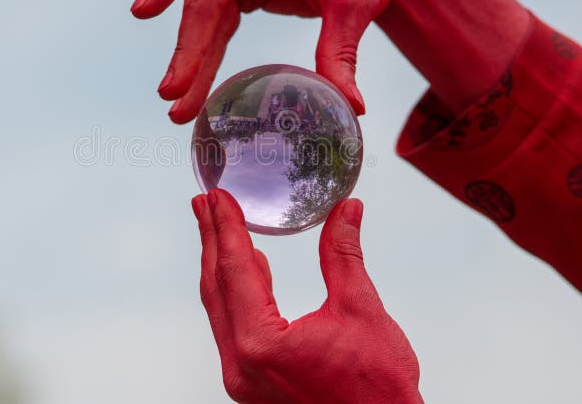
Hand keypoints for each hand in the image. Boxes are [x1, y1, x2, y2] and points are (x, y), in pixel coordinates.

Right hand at [131, 0, 528, 121]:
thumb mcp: (356, 3)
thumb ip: (342, 52)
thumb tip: (351, 108)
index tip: (142, 11)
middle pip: (203, 1)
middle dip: (188, 50)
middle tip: (171, 94)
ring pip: (206, 18)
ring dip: (194, 62)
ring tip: (178, 108)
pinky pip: (220, 26)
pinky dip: (210, 57)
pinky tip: (197, 87)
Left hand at [191, 189, 422, 403]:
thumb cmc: (376, 391)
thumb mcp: (362, 311)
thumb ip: (344, 256)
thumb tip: (346, 211)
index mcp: (260, 343)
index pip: (235, 269)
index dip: (226, 226)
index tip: (218, 197)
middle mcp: (241, 363)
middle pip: (217, 286)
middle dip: (212, 239)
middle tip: (206, 203)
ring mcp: (243, 378)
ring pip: (220, 307)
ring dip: (219, 265)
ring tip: (218, 228)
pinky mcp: (252, 384)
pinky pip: (232, 327)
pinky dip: (235, 294)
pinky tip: (249, 271)